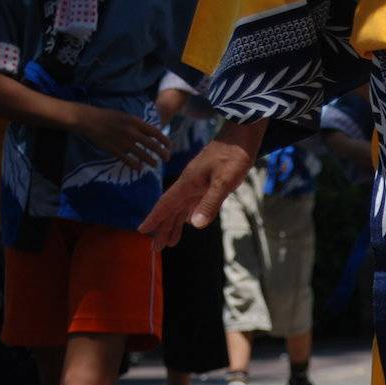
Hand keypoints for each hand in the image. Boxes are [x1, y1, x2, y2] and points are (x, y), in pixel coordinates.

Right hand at [74, 105, 170, 172]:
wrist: (88, 120)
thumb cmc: (108, 117)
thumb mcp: (126, 116)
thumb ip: (138, 125)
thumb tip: (152, 133)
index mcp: (135, 122)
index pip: (156, 133)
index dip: (165, 141)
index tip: (169, 146)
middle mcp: (131, 132)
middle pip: (153, 146)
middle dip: (163, 154)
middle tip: (167, 158)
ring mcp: (123, 142)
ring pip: (143, 155)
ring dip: (152, 161)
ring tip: (155, 164)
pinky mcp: (114, 150)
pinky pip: (129, 161)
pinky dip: (136, 166)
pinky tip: (139, 168)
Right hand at [138, 119, 266, 250]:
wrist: (242, 135)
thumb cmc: (234, 156)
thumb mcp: (224, 182)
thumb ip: (210, 203)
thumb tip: (194, 225)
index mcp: (188, 183)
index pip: (166, 204)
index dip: (155, 218)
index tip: (143, 232)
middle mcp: (189, 183)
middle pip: (171, 209)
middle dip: (163, 228)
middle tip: (156, 249)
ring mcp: (198, 182)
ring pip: (181, 207)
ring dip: (174, 223)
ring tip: (169, 241)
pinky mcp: (207, 181)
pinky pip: (191, 202)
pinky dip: (186, 213)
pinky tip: (187, 221)